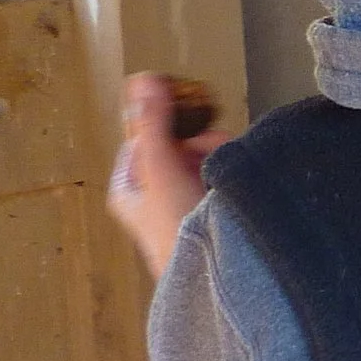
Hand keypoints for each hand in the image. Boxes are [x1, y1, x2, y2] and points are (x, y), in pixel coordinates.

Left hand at [107, 72, 229, 280]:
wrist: (211, 280)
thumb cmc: (177, 232)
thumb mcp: (163, 170)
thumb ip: (154, 124)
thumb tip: (143, 80)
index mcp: (128, 184)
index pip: (150, 132)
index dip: (175, 124)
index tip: (197, 119)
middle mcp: (151, 194)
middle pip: (180, 145)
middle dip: (205, 145)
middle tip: (215, 157)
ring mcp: (178, 206)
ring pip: (203, 162)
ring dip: (219, 163)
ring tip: (225, 182)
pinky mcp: (203, 216)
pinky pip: (218, 182)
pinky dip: (228, 180)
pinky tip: (233, 192)